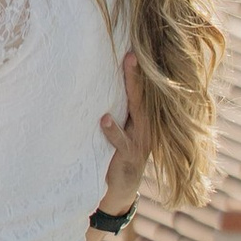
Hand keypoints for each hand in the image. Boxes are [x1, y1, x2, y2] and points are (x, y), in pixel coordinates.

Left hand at [97, 51, 146, 222]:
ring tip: (127, 68)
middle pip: (142, 95)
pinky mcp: (129, 158)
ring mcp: (139, 142)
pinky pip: (122, 142)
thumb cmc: (114, 157)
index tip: (134, 47)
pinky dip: (113, 131)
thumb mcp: (119, 132)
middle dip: (137, 73)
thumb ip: (116, 113)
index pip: (142, 91)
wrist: (119, 193)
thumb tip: (95, 87)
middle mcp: (145, 128)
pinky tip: (105, 119)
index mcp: (142, 120)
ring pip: (138, 111)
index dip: (139, 71)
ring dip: (132, 89)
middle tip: (133, 52)